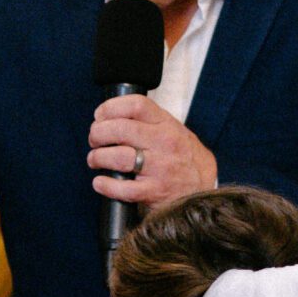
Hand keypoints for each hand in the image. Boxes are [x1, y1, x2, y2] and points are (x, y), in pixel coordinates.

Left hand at [88, 94, 215, 209]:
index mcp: (166, 124)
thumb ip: (148, 123)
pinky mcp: (154, 191)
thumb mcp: (173, 131)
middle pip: (120, 129)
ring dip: (98, 157)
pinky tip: (100, 182)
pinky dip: (105, 185)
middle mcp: (164, 143)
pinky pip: (122, 188)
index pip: (136, 105)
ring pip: (118, 157)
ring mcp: (160, 168)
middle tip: (94, 140)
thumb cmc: (183, 159)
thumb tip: (110, 117)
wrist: (203, 190)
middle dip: (98, 133)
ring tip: (95, 160)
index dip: (110, 108)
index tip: (100, 116)